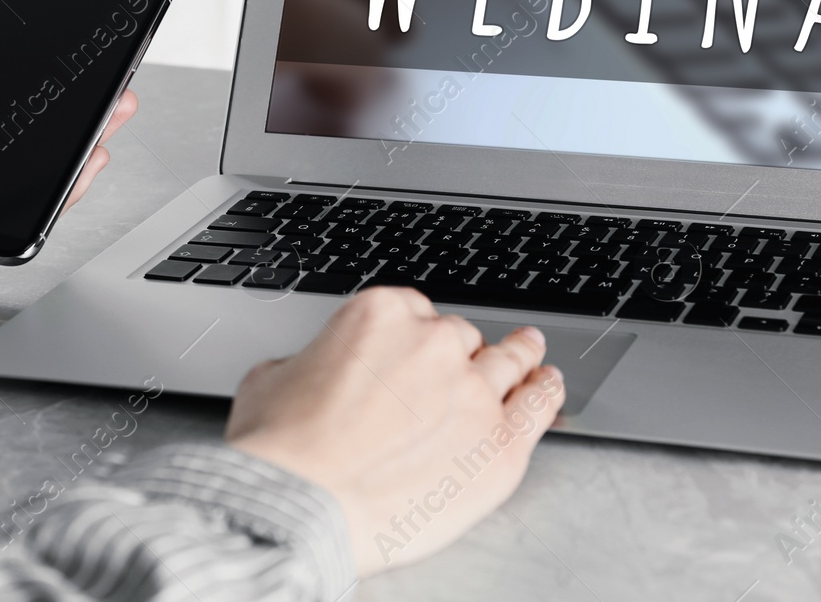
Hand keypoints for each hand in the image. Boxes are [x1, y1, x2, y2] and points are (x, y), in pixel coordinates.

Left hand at [0, 49, 136, 344]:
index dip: (9, 113)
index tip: (43, 88)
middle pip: (5, 166)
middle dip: (52, 136)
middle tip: (94, 108)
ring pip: (18, 202)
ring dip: (64, 172)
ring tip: (99, 137)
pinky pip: (9, 237)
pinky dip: (47, 211)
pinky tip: (76, 178)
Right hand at [226, 286, 564, 575]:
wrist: (301, 505)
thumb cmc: (281, 450)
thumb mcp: (272, 377)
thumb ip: (309, 360)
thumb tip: (312, 368)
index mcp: (383, 315)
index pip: (418, 315)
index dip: (416, 339)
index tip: (416, 354)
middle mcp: (436, 344)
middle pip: (462, 339)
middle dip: (458, 356)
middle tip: (458, 371)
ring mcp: (475, 392)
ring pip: (509, 361)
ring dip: (521, 356)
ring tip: (531, 354)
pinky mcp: (500, 443)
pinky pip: (539, 406)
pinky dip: (547, 392)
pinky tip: (549, 387)